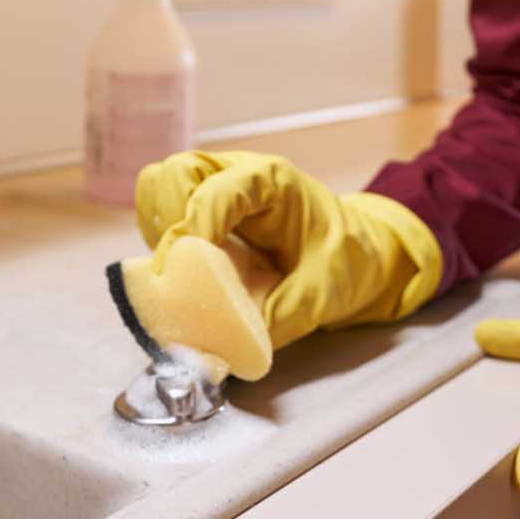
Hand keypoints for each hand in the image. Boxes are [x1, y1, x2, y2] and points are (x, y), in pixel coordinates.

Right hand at [136, 150, 443, 350]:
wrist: (361, 252)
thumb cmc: (346, 261)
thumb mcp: (320, 296)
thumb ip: (275, 319)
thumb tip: (225, 346)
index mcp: (272, 182)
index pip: (214, 193)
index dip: (191, 231)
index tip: (178, 272)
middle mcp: (239, 172)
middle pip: (174, 173)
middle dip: (168, 220)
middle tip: (181, 268)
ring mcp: (220, 184)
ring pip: (160, 184)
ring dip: (159, 225)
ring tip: (181, 266)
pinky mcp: (209, 205)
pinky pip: (164, 206)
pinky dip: (163, 232)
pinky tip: (187, 264)